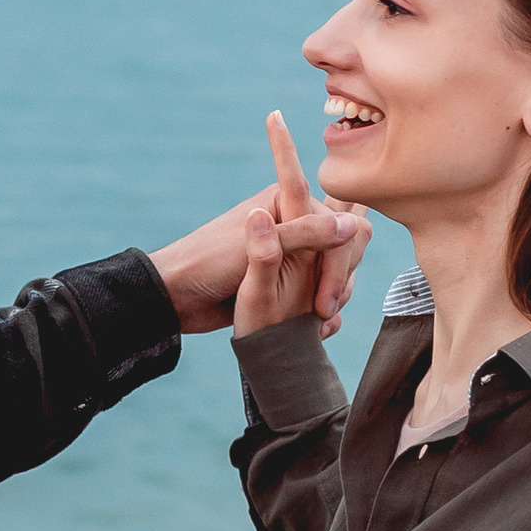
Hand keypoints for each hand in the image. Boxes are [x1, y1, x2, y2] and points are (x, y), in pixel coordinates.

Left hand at [232, 112, 370, 338]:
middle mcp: (295, 223)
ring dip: (335, 297)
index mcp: (289, 201)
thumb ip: (306, 234)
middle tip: (322, 311)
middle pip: (344, 247)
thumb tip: (352, 224)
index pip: (339, 225)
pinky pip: (321, 289)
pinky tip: (316, 329)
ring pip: (336, 272)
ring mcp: (293, 252)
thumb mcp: (260, 249)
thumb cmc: (212, 263)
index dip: (339, 262)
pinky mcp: (289, 277)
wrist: (177, 296)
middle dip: (340, 281)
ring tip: (317, 322)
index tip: (325, 300)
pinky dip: (324, 308)